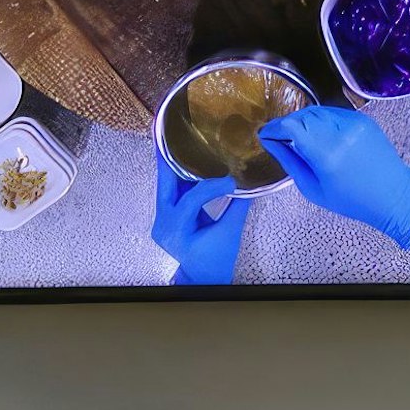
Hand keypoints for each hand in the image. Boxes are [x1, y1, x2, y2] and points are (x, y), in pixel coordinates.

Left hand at [151, 144, 246, 283]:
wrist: (203, 277)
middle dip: (166, 157)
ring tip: (171, 139)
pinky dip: (178, 176)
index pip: (191, 200)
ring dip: (171, 163)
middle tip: (164, 132)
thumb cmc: (216, 260)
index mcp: (176, 230)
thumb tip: (247, 185)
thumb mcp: (229, 234)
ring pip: (166, 185)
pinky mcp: (167, 216)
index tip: (231, 181)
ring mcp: (162, 219)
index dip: (211, 187)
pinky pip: (171, 192)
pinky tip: (181, 159)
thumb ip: (237, 208)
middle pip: (164, 184)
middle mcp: (163, 222)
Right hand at [259, 104, 409, 248]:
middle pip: (302, 115)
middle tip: (281, 136)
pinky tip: (320, 134)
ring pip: (317, 110)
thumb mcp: (312, 188)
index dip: (274, 128)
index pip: (291, 126)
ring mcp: (355, 124)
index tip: (265, 134)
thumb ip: (289, 161)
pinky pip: (333, 112)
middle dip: (287, 123)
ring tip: (300, 137)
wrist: (394, 195)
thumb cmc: (353, 200)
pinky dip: (321, 119)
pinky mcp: (363, 120)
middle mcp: (341, 134)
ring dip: (303, 120)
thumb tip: (270, 141)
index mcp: (327, 155)